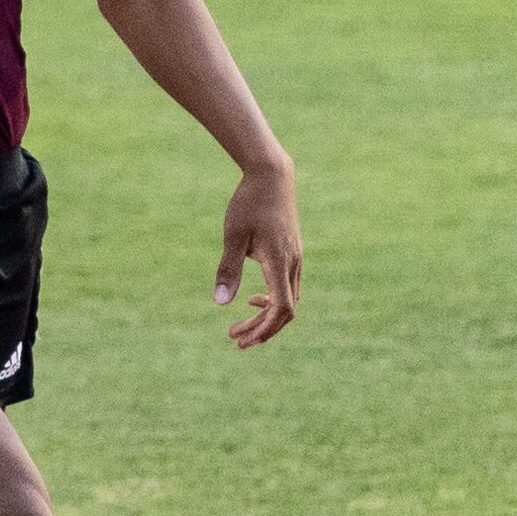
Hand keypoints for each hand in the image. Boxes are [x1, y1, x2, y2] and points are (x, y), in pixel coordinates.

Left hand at [213, 160, 300, 348]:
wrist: (272, 175)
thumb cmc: (249, 203)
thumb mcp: (233, 236)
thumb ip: (228, 269)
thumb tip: (220, 303)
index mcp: (279, 262)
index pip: (282, 309)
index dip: (265, 329)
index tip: (244, 339)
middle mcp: (293, 264)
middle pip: (285, 311)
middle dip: (261, 329)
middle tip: (234, 339)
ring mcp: (296, 259)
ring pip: (288, 300)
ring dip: (265, 316)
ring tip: (239, 325)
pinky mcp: (292, 254)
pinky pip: (288, 287)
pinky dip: (272, 300)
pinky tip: (252, 297)